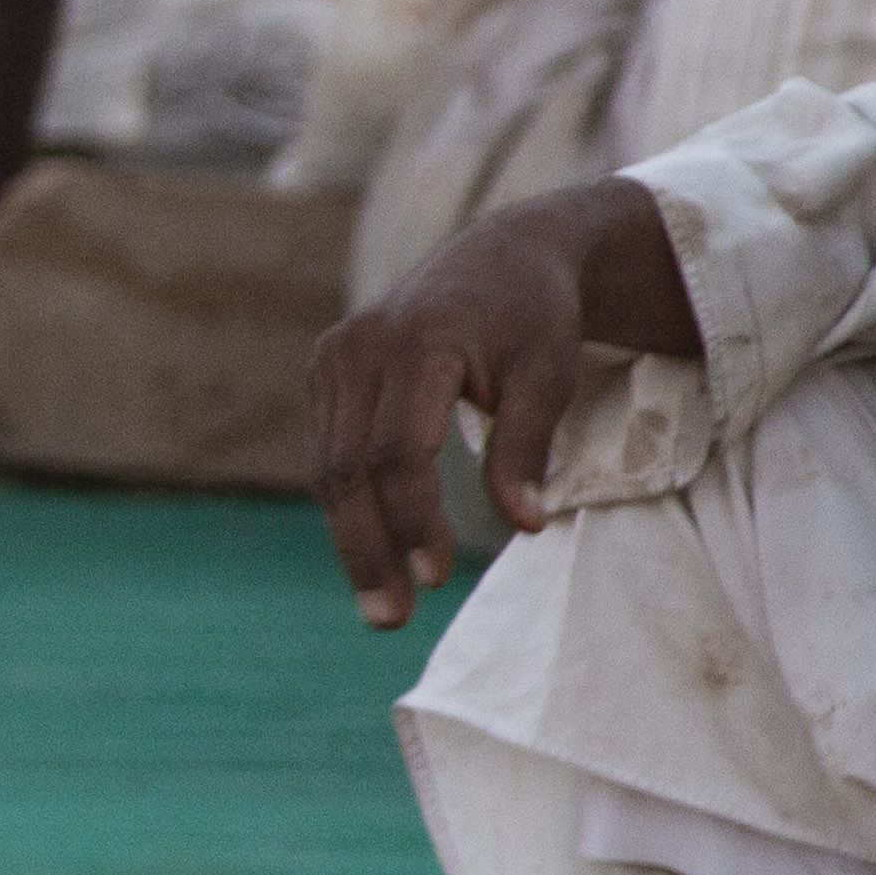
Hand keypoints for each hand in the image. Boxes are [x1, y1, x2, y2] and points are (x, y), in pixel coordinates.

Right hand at [306, 199, 623, 628]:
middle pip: (347, 468)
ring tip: (384, 605)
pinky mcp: (327, 371)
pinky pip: (331, 452)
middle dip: (366, 550)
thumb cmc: (534, 319)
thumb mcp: (548, 377)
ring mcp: (334, 356)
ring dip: (353, 540)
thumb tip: (525, 526)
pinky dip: (350, 507)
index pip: (399, 451)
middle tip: (390, 619)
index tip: (439, 578)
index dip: (413, 520)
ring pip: (330, 468)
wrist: (500, 255)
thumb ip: (526, 449)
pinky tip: (377, 553)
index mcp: (417, 341)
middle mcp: (360, 346)